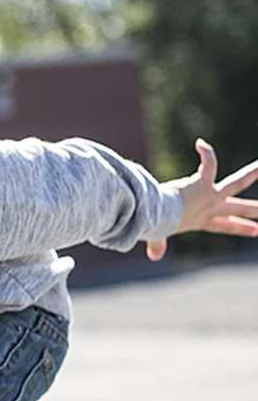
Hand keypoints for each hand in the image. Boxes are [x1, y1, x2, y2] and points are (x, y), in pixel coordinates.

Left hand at [147, 139, 257, 260]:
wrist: (158, 216)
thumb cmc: (156, 224)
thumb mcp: (159, 235)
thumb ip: (157, 245)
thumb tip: (153, 257)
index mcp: (201, 221)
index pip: (225, 226)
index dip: (240, 228)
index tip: (256, 231)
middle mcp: (210, 208)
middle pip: (238, 208)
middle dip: (254, 209)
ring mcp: (210, 196)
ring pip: (237, 183)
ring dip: (251, 173)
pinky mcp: (204, 183)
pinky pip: (211, 164)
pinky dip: (207, 153)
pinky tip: (200, 144)